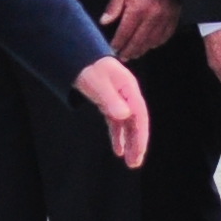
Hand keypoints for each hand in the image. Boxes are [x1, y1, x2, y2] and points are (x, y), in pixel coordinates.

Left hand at [74, 55, 149, 169]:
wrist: (80, 57)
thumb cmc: (89, 68)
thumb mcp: (97, 83)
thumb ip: (110, 99)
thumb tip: (124, 116)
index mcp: (129, 89)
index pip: (139, 116)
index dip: (140, 135)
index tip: (138, 152)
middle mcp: (128, 96)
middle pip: (136, 123)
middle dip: (136, 144)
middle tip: (134, 163)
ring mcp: (120, 100)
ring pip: (128, 125)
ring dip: (129, 143)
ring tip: (130, 161)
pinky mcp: (111, 104)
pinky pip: (117, 123)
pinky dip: (117, 136)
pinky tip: (118, 149)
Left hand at [98, 0, 179, 65]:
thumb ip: (114, 6)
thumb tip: (104, 21)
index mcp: (137, 10)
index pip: (125, 33)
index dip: (118, 43)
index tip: (113, 48)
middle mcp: (152, 17)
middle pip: (139, 41)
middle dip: (130, 51)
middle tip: (123, 57)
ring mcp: (165, 18)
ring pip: (153, 41)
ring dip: (143, 49)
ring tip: (134, 54)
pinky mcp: (174, 17)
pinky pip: (166, 35)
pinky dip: (157, 42)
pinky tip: (151, 45)